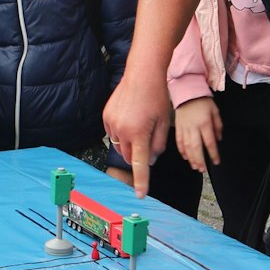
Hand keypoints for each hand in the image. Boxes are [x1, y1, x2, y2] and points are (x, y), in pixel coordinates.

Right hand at [103, 73, 171, 197]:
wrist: (142, 74)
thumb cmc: (156, 97)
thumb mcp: (164, 123)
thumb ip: (158, 145)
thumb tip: (150, 161)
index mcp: (139, 133)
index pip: (140, 164)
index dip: (141, 181)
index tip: (140, 195)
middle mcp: (122, 130)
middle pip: (130, 157)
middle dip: (139, 155)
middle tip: (149, 138)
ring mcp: (111, 124)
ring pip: (121, 147)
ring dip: (130, 145)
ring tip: (139, 125)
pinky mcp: (106, 117)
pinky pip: (113, 135)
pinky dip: (122, 134)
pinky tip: (130, 119)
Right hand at [171, 98, 223, 172]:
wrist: (186, 91)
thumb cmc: (202, 101)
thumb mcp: (215, 111)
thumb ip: (218, 126)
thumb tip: (218, 139)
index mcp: (204, 123)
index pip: (209, 143)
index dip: (213, 154)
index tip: (216, 161)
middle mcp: (193, 128)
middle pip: (196, 148)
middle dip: (200, 161)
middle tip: (203, 170)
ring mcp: (184, 128)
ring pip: (187, 147)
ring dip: (191, 158)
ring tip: (195, 166)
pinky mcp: (178, 127)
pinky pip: (179, 142)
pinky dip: (182, 151)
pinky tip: (186, 157)